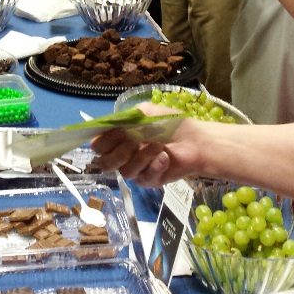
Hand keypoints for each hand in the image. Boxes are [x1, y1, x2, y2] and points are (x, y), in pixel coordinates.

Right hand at [91, 103, 207, 186]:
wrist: (195, 140)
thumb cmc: (170, 123)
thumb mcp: (146, 112)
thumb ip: (124, 118)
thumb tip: (106, 124)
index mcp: (119, 137)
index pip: (98, 146)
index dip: (102, 143)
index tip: (113, 136)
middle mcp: (124, 155)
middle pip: (105, 163)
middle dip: (119, 152)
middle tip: (134, 142)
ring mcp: (136, 169)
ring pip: (126, 171)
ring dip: (142, 157)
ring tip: (159, 146)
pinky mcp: (150, 181)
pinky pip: (144, 178)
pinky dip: (155, 166)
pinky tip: (165, 158)